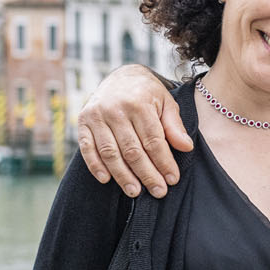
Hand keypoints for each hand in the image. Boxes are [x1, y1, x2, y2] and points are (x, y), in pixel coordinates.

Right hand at [75, 66, 191, 195]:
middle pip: (132, 150)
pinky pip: (87, 148)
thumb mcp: (166, 103)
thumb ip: (174, 126)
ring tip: (135, 192)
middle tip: (158, 192)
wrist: (120, 77)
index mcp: (139, 104)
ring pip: (110, 153)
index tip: (172, 179)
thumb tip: (186, 148)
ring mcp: (97, 116)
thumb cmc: (147, 94)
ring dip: (123, 176)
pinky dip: (95, 166)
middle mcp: (116, 109)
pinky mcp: (82, 122)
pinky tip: (107, 180)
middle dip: (147, 174)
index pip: (153, 140)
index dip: (164, 162)